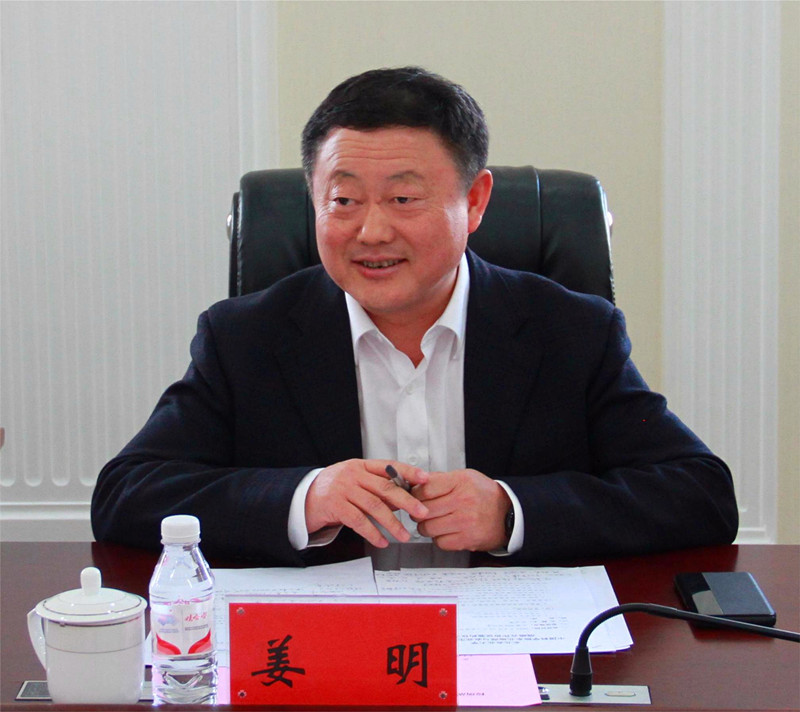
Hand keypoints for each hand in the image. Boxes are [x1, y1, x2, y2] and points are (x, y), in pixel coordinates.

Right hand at [305, 459, 428, 547]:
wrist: (302, 498)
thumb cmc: (334, 490)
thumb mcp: (355, 482)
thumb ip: (376, 488)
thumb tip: (404, 500)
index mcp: (360, 466)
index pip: (389, 466)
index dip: (408, 472)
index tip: (425, 478)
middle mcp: (352, 475)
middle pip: (385, 487)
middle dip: (407, 501)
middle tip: (422, 512)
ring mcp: (343, 489)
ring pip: (374, 506)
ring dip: (392, 523)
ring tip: (404, 535)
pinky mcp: (334, 506)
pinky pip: (358, 521)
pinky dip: (372, 533)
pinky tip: (382, 541)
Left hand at [413, 469, 511, 551]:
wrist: (508, 513)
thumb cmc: (484, 494)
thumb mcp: (465, 477)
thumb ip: (441, 479)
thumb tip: (416, 483)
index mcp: (461, 482)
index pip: (425, 489)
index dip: (415, 494)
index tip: (415, 497)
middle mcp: (463, 501)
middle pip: (424, 510)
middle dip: (418, 512)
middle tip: (421, 512)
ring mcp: (465, 522)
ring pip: (428, 528)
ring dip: (426, 527)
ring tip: (433, 522)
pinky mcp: (467, 540)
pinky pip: (440, 542)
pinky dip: (439, 538)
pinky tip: (445, 532)